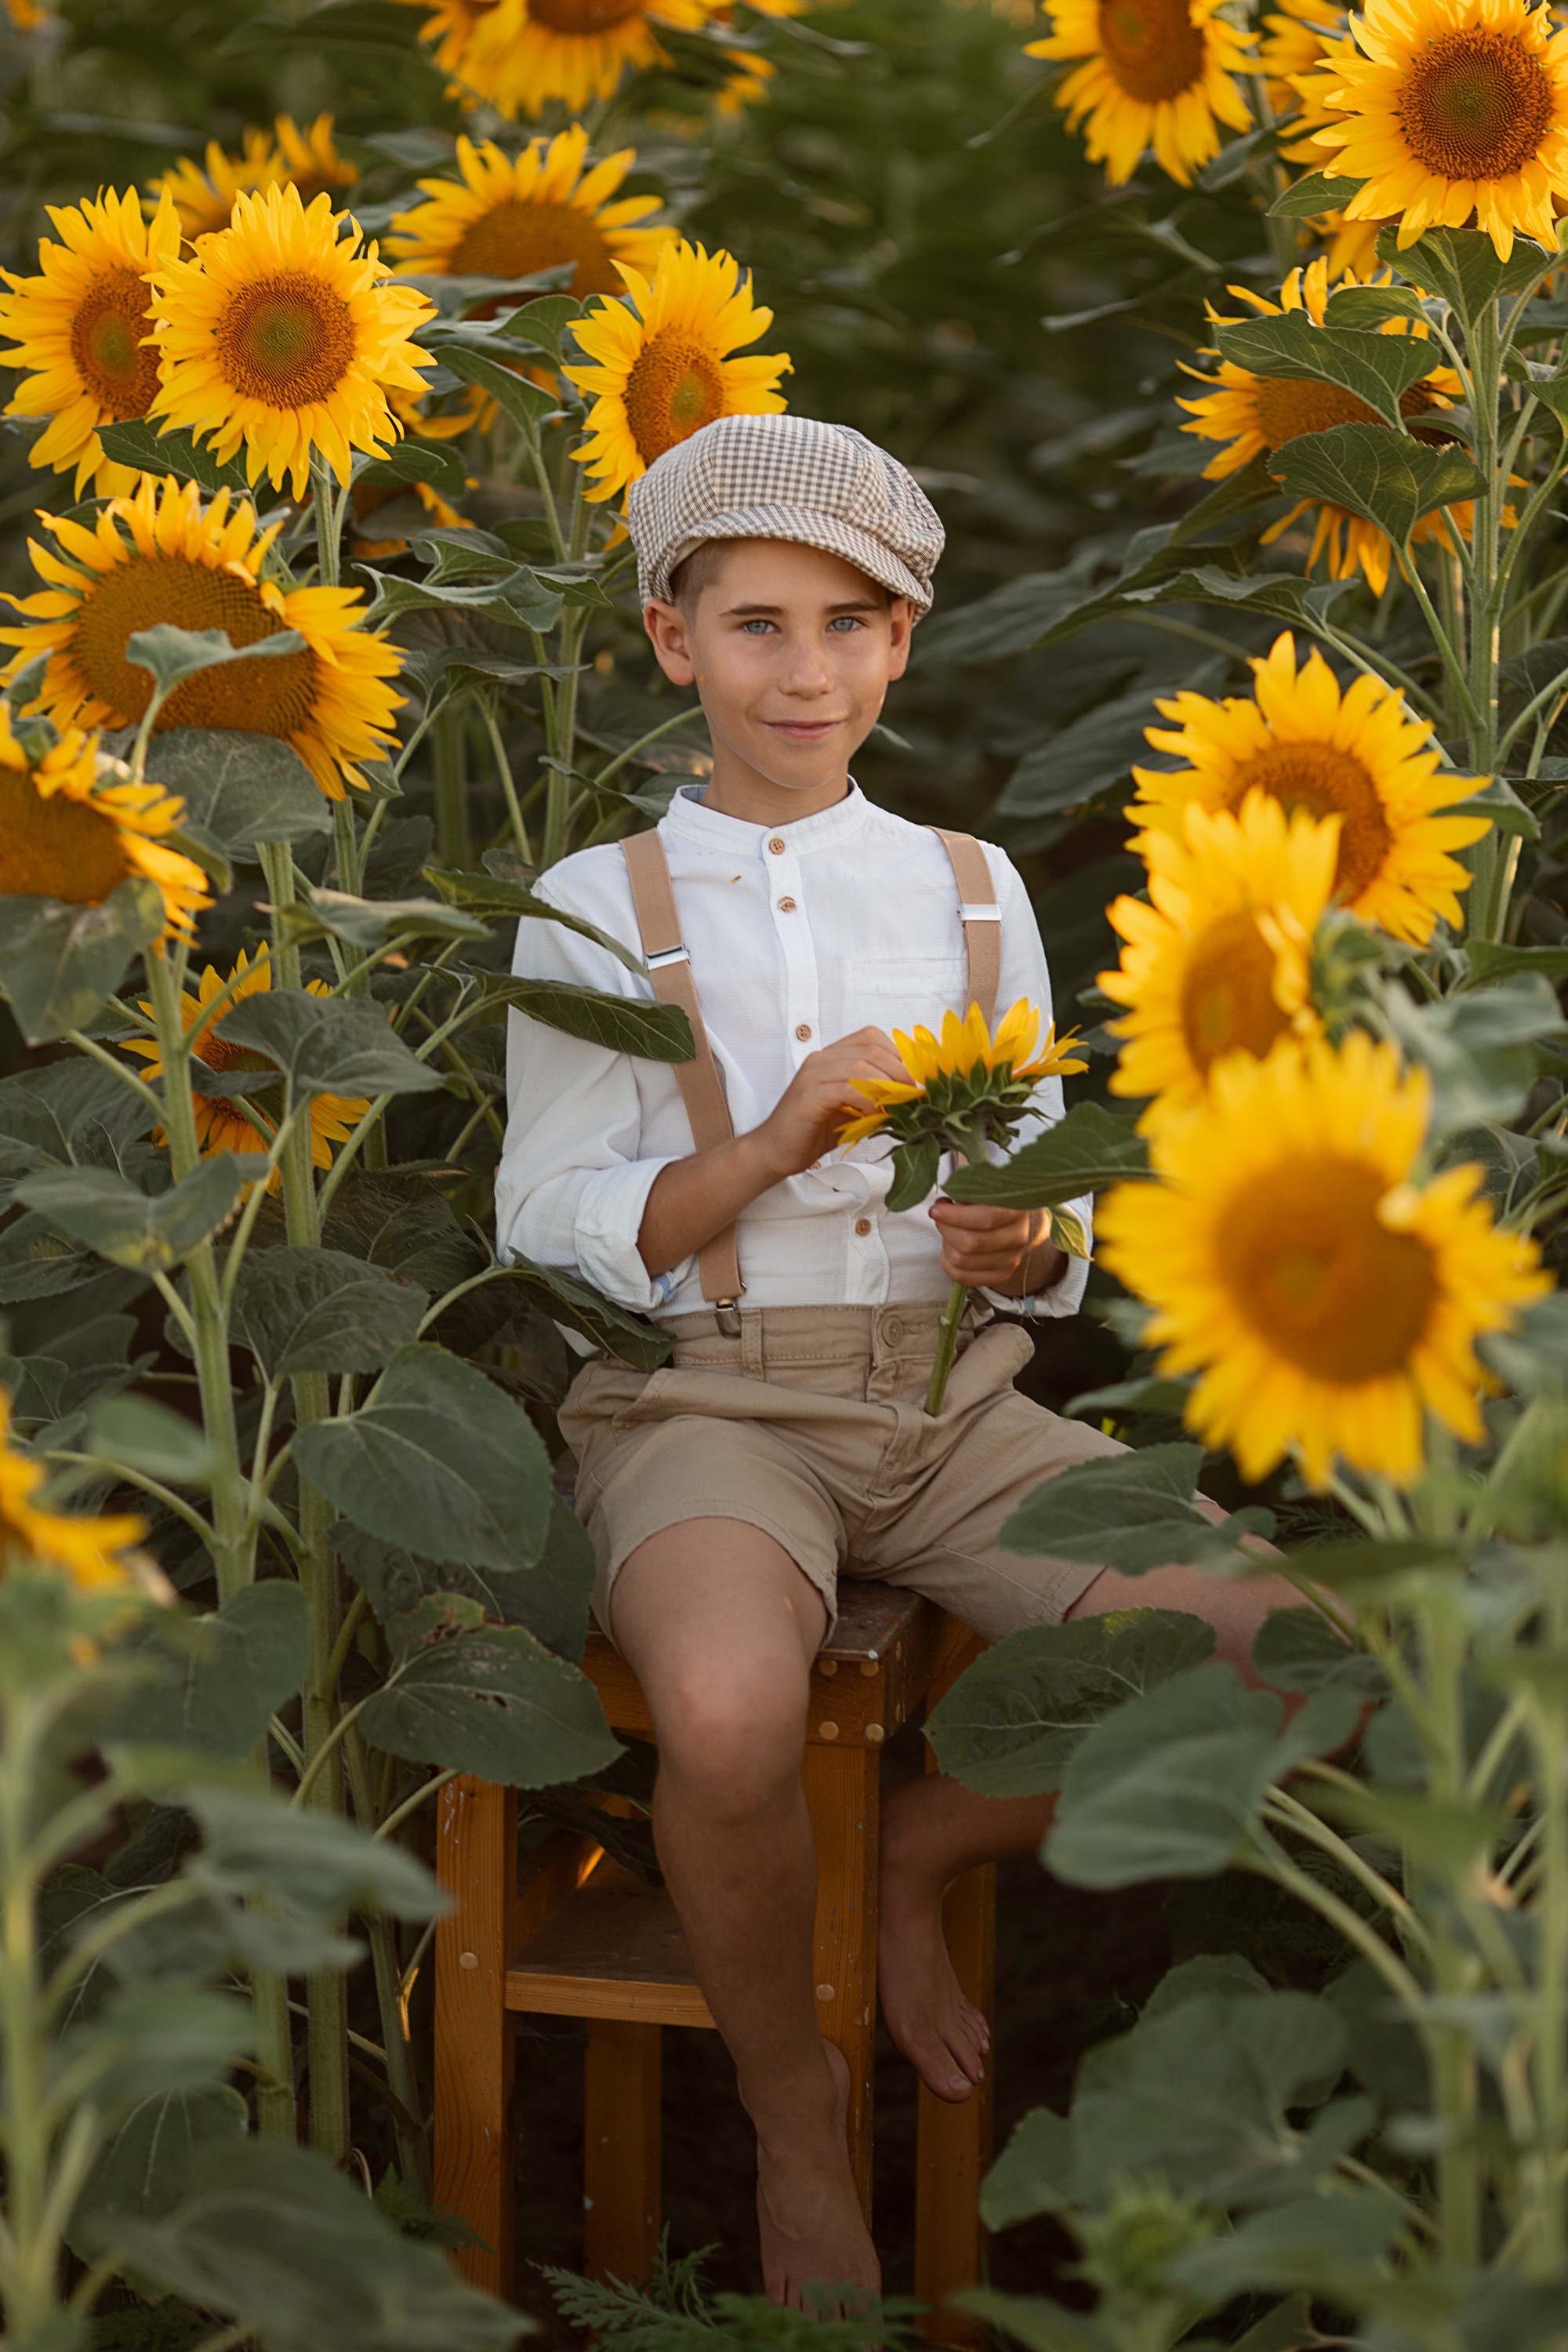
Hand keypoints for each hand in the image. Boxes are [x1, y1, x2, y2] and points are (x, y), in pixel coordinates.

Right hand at [749, 1026, 912, 1180]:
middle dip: (898, 1071)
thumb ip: (874, 1097)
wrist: (774, 1150)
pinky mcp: (808, 1097)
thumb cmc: (813, 1130)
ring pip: (860, 1066)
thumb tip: (908, 1096)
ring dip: (885, 1087)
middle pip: (871, 1048)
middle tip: (910, 1095)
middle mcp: (821, 1059)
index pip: (872, 1037)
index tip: (911, 1081)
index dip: (898, 1055)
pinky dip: (866, 1102)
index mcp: (832, 1057)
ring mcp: (812, 1076)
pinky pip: (845, 1089)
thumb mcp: (851, 1109)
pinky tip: (873, 1117)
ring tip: (894, 1107)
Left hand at [929, 1199, 1056, 1290]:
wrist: (1011, 1223)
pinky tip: (948, 1249)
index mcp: (1016, 1210)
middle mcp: (1018, 1237)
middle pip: (971, 1243)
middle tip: (938, 1217)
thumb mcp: (982, 1191)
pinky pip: (962, 1276)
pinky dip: (946, 1263)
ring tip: (948, 1231)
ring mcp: (1011, 1259)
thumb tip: (941, 1206)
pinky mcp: (1001, 1275)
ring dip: (945, 1244)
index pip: (986, 1218)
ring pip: (962, 1260)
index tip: (935, 1209)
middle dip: (945, 1229)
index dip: (955, 1215)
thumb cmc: (989, 1202)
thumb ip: (965, 1194)